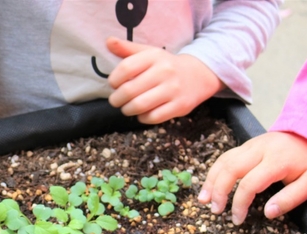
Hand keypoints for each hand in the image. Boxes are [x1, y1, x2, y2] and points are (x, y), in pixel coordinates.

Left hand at [106, 37, 223, 124]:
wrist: (197, 76)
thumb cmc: (165, 66)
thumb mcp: (148, 53)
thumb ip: (127, 49)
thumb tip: (108, 42)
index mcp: (154, 56)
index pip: (126, 68)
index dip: (114, 79)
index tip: (114, 84)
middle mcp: (165, 71)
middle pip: (129, 90)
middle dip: (117, 99)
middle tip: (117, 100)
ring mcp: (173, 89)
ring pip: (139, 106)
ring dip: (127, 110)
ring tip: (127, 107)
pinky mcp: (179, 106)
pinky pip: (153, 117)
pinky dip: (142, 118)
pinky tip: (142, 113)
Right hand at [198, 131, 306, 224]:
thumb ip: (290, 199)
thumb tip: (267, 213)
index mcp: (277, 160)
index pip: (250, 183)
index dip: (239, 204)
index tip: (237, 219)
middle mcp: (260, 150)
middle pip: (230, 169)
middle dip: (218, 191)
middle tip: (215, 211)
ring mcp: (251, 145)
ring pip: (223, 161)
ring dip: (211, 181)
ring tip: (204, 200)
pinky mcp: (247, 145)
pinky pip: (225, 157)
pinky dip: (214, 172)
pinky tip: (210, 186)